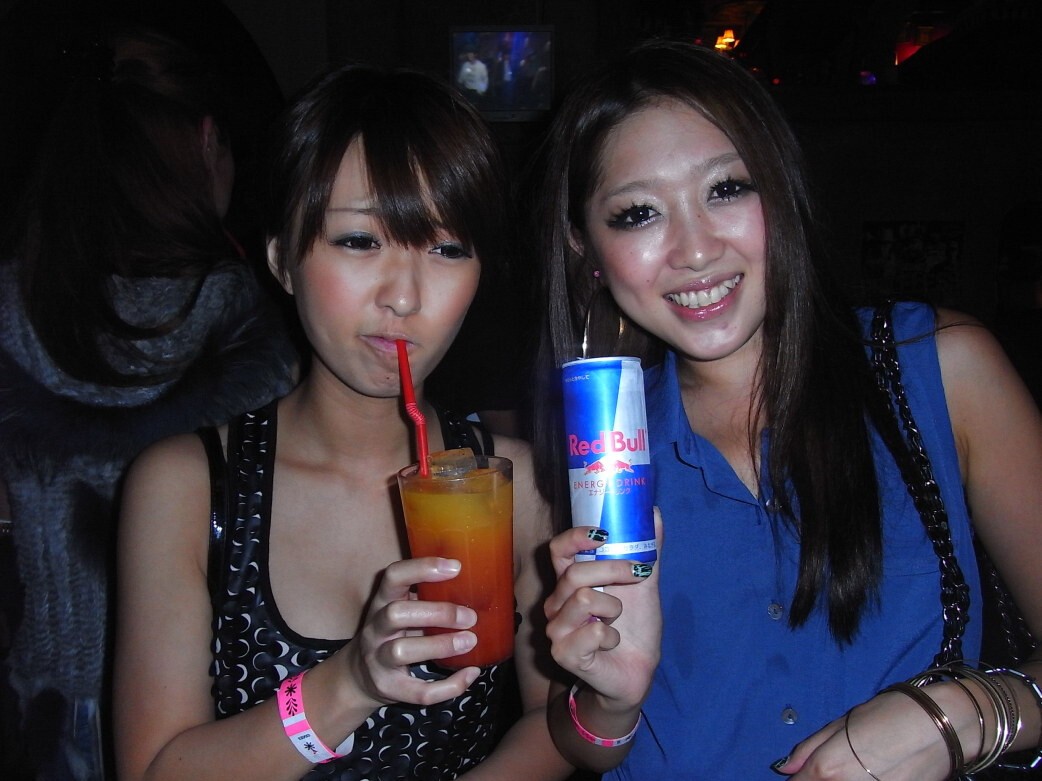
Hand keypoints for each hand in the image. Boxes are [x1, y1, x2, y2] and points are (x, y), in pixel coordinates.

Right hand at [337, 556, 479, 708]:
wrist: (358, 676)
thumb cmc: (392, 633)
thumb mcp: (401, 608)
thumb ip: (427, 597)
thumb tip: (478, 588)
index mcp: (382, 601)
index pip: (393, 576)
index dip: (422, 568)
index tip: (456, 567)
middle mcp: (375, 629)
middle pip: (396, 613)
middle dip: (437, 613)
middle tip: (470, 617)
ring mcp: (378, 660)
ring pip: (401, 651)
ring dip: (440, 645)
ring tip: (470, 641)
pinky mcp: (389, 688)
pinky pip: (418, 691)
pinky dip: (449, 686)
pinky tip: (470, 673)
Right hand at [543, 509, 662, 708]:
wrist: (636, 672)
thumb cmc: (634, 627)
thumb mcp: (644, 584)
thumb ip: (646, 551)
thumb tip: (654, 513)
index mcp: (571, 581)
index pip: (558, 549)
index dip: (576, 536)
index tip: (605, 533)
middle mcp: (557, 602)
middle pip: (575, 572)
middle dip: (614, 570)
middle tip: (637, 575)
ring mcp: (557, 629)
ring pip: (584, 600)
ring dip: (614, 609)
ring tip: (617, 620)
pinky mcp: (564, 654)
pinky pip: (593, 632)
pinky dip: (612, 636)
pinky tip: (612, 643)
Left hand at [774, 684, 970, 779]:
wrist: (944, 726)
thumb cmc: (891, 714)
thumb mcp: (844, 722)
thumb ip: (811, 748)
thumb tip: (785, 767)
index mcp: (829, 769)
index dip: (797, 780)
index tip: (801, 776)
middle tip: (830, 770)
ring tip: (858, 768)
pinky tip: (870, 774)